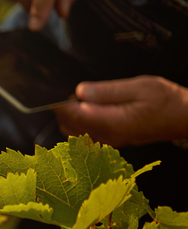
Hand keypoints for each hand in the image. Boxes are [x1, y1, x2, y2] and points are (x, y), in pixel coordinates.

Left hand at [56, 76, 187, 146]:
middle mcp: (106, 137)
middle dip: (64, 108)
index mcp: (112, 124)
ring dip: (71, 115)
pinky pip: (85, 133)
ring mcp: (107, 141)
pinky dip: (79, 121)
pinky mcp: (110, 141)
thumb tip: (80, 92)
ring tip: (83, 97)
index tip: (54, 91)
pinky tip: (89, 107)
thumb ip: (107, 91)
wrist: (184, 117)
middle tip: (70, 90)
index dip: (60, 103)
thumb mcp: (139, 87)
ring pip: (74, 131)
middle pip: (69, 125)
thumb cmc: (167, 101)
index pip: (73, 116)